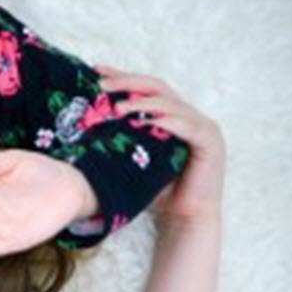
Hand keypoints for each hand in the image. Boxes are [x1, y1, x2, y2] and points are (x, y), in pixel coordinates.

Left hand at [98, 67, 224, 225]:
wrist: (184, 220)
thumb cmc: (156, 191)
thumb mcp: (133, 160)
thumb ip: (119, 140)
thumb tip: (80, 127)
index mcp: (170, 115)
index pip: (144, 88)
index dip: (121, 77)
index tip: (94, 71)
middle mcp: (188, 115)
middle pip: (157, 88)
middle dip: (128, 83)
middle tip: (101, 84)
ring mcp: (202, 126)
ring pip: (171, 104)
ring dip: (144, 103)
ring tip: (118, 107)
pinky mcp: (211, 142)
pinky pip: (188, 126)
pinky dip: (168, 121)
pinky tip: (149, 121)